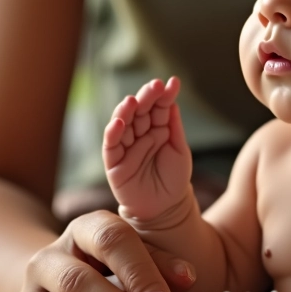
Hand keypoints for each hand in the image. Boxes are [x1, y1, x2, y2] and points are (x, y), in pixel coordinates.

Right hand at [103, 77, 191, 221]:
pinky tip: (118, 122)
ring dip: (126, 112)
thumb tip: (172, 100)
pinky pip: (111, 146)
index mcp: (156, 128)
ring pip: (123, 124)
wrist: (167, 208)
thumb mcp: (179, 149)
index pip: (159, 107)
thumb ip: (173, 126)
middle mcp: (140, 134)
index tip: (173, 82)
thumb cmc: (174, 178)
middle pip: (140, 111)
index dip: (164, 95)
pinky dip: (113, 133)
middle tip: (155, 85)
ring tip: (133, 100)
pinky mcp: (114, 164)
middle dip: (146, 98)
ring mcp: (126, 147)